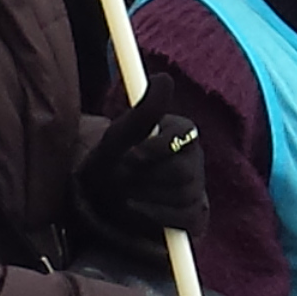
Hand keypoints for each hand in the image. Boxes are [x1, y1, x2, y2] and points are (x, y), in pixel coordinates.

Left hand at [74, 89, 207, 248]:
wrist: (99, 200)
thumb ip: (145, 109)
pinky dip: (156, 215)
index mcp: (182, 132)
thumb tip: (164, 78)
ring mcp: (197, 188)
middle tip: (119, 178)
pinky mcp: (194, 215)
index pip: (184, 135)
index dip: (156, 148)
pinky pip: (184, 218)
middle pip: (182, 171)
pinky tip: (137, 209)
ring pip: (182, 195)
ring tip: (125, 193)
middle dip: (145, 178)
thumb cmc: (110, 161)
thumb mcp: (120, 134)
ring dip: (146, 196)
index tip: (129, 156)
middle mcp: (195, 158)